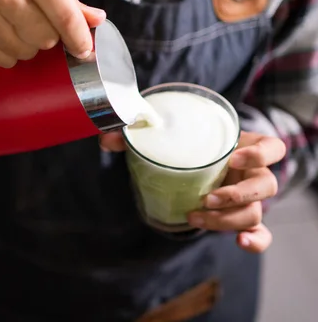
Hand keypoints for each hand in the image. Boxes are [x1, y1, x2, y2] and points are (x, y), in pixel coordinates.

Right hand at [0, 0, 105, 67]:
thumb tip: (94, 19)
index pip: (63, 13)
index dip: (78, 37)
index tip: (83, 49)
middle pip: (45, 38)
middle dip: (49, 35)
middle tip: (37, 19)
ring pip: (24, 52)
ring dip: (27, 44)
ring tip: (14, 21)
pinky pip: (1, 59)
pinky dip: (7, 51)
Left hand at [99, 131, 285, 252]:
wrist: (190, 164)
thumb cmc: (184, 145)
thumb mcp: (165, 136)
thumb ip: (135, 135)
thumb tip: (105, 139)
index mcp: (241, 145)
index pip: (272, 146)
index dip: (259, 153)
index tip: (233, 158)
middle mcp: (250, 172)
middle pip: (265, 185)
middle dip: (237, 195)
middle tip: (207, 197)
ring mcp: (249, 197)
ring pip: (255, 212)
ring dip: (227, 219)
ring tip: (195, 216)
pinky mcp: (242, 217)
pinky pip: (261, 233)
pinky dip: (256, 240)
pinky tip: (239, 243)